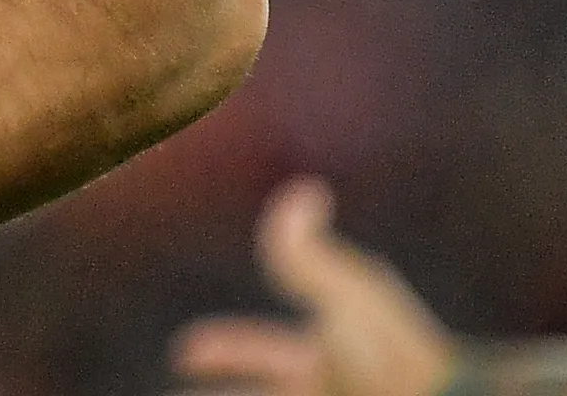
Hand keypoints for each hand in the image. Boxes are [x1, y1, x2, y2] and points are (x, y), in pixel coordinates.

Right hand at [172, 178, 459, 395]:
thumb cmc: (394, 356)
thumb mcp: (347, 295)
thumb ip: (308, 253)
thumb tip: (305, 190)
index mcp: (322, 359)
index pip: (259, 350)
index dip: (220, 349)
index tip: (183, 353)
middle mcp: (322, 390)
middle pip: (255, 393)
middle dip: (214, 394)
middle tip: (171, 395)